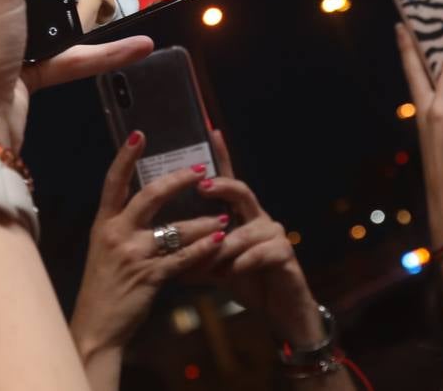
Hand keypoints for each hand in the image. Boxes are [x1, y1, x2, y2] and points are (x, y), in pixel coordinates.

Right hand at [70, 132, 226, 361]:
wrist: (97, 328)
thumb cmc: (104, 287)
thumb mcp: (105, 250)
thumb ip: (123, 227)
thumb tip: (145, 203)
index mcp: (104, 224)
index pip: (114, 182)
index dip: (126, 157)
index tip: (140, 134)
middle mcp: (116, 234)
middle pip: (150, 196)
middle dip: (178, 180)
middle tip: (202, 170)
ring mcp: (133, 255)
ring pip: (175, 228)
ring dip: (203, 221)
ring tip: (223, 216)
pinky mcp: (149, 277)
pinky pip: (183, 258)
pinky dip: (204, 249)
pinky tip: (219, 241)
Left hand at [191, 131, 324, 346]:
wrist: (280, 311)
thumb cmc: (245, 282)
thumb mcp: (213, 267)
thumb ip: (191, 254)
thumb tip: (156, 248)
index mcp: (239, 216)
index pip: (228, 181)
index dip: (222, 156)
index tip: (211, 131)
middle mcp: (258, 218)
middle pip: (241, 191)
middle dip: (222, 186)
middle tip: (201, 186)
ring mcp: (274, 234)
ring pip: (246, 231)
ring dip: (224, 248)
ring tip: (208, 265)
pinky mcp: (285, 254)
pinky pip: (261, 253)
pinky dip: (242, 264)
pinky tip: (232, 274)